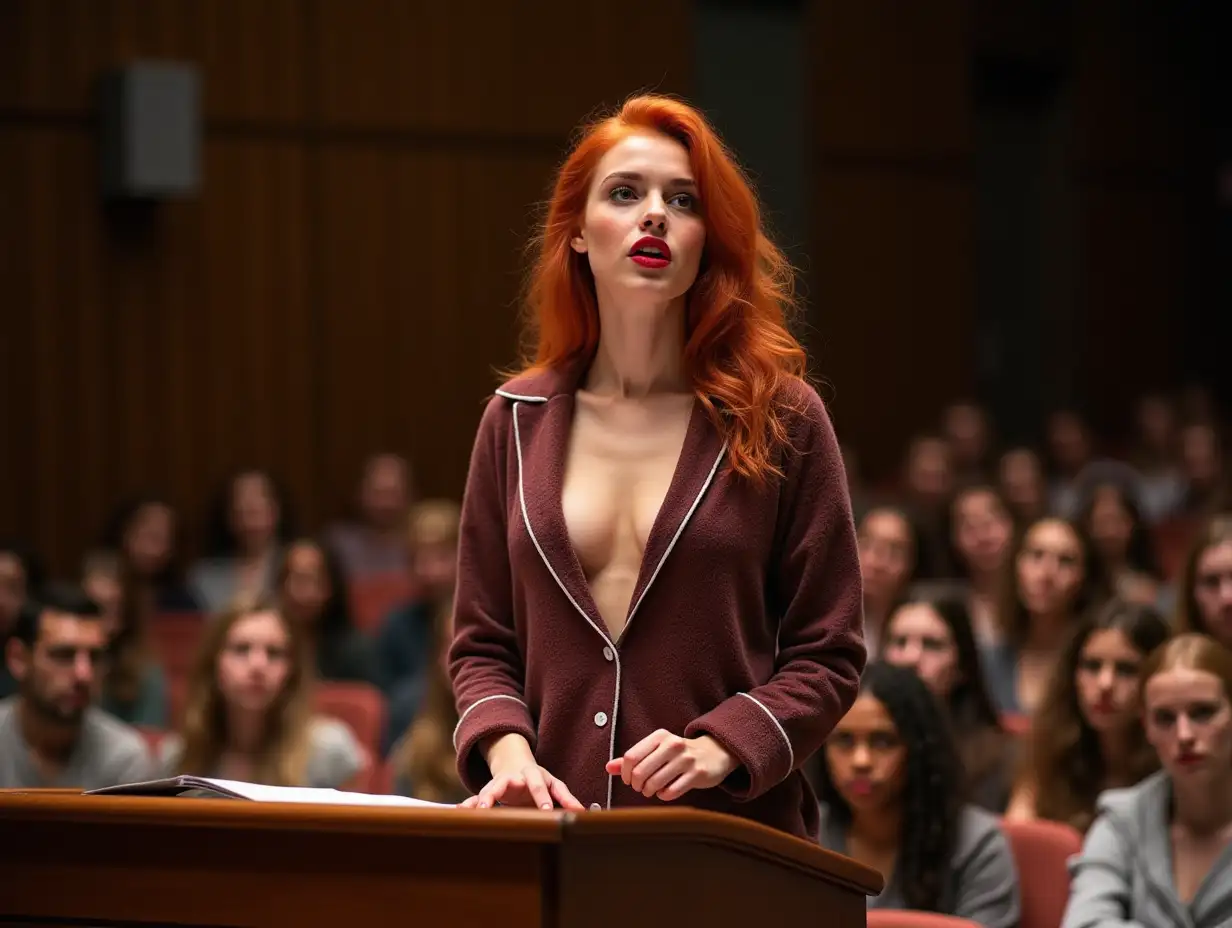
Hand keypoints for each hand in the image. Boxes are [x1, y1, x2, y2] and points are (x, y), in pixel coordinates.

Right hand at [464, 733, 583, 810]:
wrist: (516, 766)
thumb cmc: (538, 780)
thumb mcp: (554, 785)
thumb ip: (566, 798)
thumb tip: (583, 812)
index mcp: (533, 775)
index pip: (539, 785)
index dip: (543, 798)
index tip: (547, 811)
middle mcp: (514, 777)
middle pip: (507, 782)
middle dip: (503, 792)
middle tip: (497, 805)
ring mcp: (500, 783)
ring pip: (489, 789)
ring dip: (483, 798)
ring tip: (477, 809)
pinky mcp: (489, 792)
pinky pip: (477, 798)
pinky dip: (469, 805)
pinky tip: (460, 811)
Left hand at [605, 731, 737, 801]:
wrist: (714, 752)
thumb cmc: (678, 753)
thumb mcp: (656, 750)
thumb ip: (633, 758)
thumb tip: (608, 768)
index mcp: (659, 736)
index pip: (631, 757)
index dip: (625, 773)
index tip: (628, 780)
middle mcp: (672, 745)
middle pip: (640, 772)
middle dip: (636, 785)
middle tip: (640, 787)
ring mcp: (686, 759)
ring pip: (654, 783)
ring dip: (649, 792)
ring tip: (651, 790)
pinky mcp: (697, 774)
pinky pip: (671, 792)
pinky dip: (663, 796)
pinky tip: (665, 791)